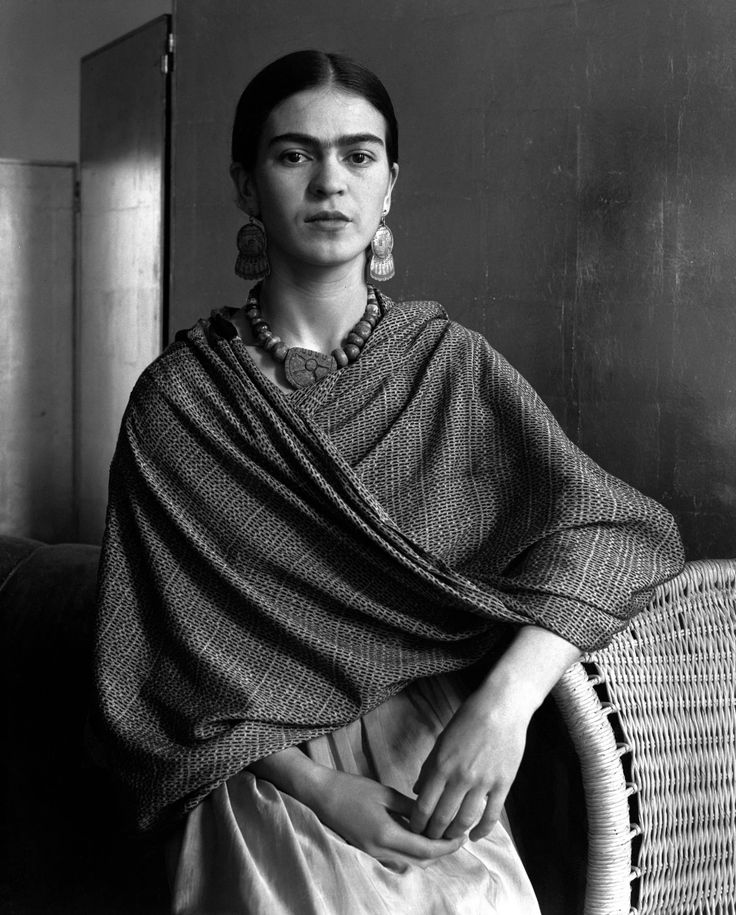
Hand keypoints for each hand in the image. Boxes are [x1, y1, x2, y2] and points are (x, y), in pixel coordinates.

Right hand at [311, 768, 464, 867]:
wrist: (321, 795)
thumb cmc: (352, 788)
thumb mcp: (384, 793)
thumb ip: (410, 807)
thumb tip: (433, 815)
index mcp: (386, 834)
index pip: (425, 849)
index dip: (446, 846)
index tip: (462, 837)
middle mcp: (380, 851)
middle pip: (419, 862)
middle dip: (440, 852)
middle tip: (455, 835)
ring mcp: (372, 854)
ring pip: (408, 862)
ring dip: (426, 853)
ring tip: (440, 834)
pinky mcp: (367, 851)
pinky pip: (396, 858)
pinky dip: (411, 851)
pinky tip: (418, 834)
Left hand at [409, 686, 530, 842]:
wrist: (501, 708)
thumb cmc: (469, 720)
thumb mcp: (442, 740)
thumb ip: (429, 767)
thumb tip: (418, 790)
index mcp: (442, 765)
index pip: (424, 805)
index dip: (417, 823)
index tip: (415, 830)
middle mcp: (460, 777)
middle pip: (442, 817)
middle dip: (433, 834)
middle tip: (430, 840)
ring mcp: (483, 783)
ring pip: (465, 821)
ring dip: (455, 834)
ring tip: (450, 839)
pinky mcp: (503, 785)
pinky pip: (491, 816)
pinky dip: (482, 831)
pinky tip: (475, 836)